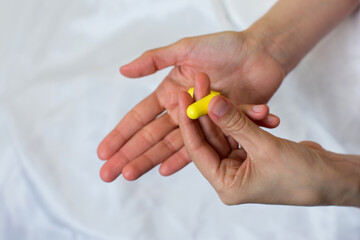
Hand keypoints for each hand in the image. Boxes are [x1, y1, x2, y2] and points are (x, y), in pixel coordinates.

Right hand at [98, 31, 284, 181]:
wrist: (261, 55)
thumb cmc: (225, 47)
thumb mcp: (186, 50)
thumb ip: (155, 60)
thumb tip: (122, 70)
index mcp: (171, 93)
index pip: (139, 118)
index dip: (120, 134)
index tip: (102, 151)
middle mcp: (182, 111)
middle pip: (150, 137)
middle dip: (128, 154)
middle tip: (107, 173)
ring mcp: (200, 123)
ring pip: (170, 146)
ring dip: (150, 161)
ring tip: (130, 174)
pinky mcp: (219, 130)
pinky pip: (201, 148)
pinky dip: (183, 159)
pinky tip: (165, 171)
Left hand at [178, 91, 359, 205]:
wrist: (332, 177)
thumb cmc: (301, 174)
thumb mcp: (264, 147)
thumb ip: (235, 123)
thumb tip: (211, 103)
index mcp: (226, 184)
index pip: (196, 150)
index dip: (188, 122)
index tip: (184, 98)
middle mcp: (229, 175)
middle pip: (209, 138)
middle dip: (206, 111)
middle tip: (201, 84)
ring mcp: (240, 164)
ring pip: (225, 132)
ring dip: (228, 113)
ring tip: (220, 91)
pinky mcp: (251, 154)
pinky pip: (240, 132)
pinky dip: (244, 119)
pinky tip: (249, 108)